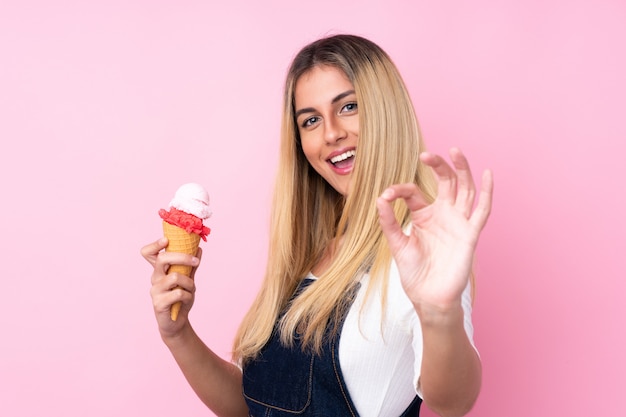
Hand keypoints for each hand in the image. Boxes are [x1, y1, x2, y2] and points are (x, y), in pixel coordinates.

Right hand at [140, 238, 200, 338]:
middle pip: (162, 259)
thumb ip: (192, 266)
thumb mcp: (188, 280)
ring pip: (175, 277)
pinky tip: (186, 300)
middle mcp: (155, 278)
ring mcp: (155, 291)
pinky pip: (178, 293)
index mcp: (160, 270)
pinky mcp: (158, 303)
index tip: (166, 239)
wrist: (177, 322)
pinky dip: (188, 295)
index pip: (149, 253)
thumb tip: (199, 248)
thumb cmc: (180, 299)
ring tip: (191, 289)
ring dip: (189, 282)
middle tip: (196, 261)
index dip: (155, 245)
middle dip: (182, 257)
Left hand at [376, 148, 492, 315]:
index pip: (414, 192)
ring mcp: (458, 222)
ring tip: (455, 151)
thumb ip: (389, 221)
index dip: (400, 190)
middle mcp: (443, 214)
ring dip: (462, 170)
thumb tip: (380, 197)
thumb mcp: (397, 243)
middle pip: (445, 182)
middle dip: (438, 166)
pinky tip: (487, 174)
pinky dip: (487, 192)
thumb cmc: (414, 273)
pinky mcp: (469, 234)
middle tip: (426, 155)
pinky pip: (482, 210)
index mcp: (424, 215)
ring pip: (465, 189)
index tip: (387, 195)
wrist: (428, 297)